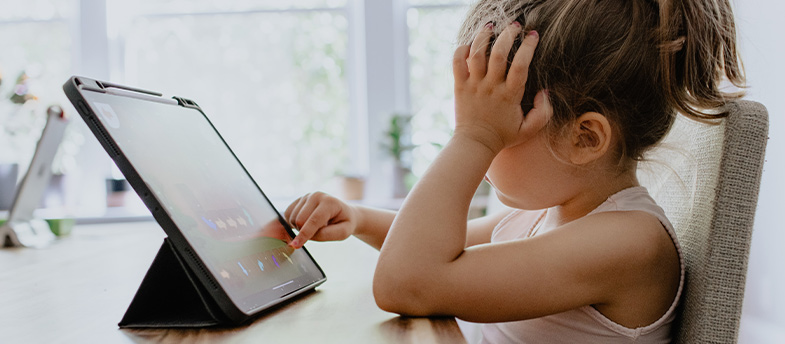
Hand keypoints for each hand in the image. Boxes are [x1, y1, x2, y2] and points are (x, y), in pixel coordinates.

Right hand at [284, 192, 357, 248]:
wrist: (343, 213)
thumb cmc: (344, 223)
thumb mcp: (343, 232)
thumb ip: (326, 235)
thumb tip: (306, 237)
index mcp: (329, 202)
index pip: (314, 220)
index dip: (304, 234)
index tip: (295, 245)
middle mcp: (316, 196)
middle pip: (300, 220)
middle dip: (304, 232)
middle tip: (319, 231)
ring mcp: (306, 196)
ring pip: (292, 218)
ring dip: (300, 228)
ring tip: (315, 226)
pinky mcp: (299, 200)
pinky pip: (287, 215)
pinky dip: (293, 223)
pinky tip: (305, 223)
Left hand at [452, 22, 550, 152]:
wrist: (475, 144)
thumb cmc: (503, 136)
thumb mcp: (529, 129)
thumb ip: (543, 112)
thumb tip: (545, 92)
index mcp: (510, 95)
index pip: (521, 65)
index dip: (528, 47)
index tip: (533, 35)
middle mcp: (491, 87)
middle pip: (498, 54)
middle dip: (508, 35)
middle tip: (515, 26)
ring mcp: (474, 85)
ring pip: (476, 54)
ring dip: (483, 37)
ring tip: (491, 27)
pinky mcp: (460, 86)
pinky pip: (457, 62)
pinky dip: (461, 50)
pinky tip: (469, 45)